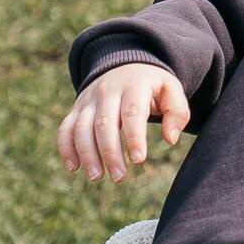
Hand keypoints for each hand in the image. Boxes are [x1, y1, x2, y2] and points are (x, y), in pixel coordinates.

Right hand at [58, 60, 190, 183]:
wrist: (125, 65)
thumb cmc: (152, 86)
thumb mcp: (171, 90)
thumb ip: (177, 113)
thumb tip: (170, 139)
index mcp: (134, 84)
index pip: (132, 111)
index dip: (134, 136)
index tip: (139, 160)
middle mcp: (108, 90)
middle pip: (104, 123)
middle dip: (110, 152)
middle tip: (119, 177)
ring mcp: (89, 99)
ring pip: (81, 127)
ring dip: (87, 154)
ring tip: (97, 177)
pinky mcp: (77, 108)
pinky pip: (66, 128)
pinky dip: (66, 147)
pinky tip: (73, 168)